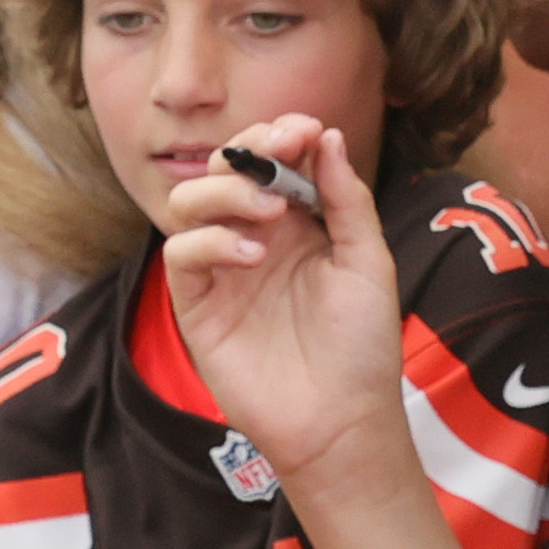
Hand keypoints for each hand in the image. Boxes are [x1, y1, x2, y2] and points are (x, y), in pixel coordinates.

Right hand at [155, 118, 420, 492]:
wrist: (342, 421)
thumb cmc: (361, 346)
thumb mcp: (367, 261)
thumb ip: (346, 199)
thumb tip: (328, 134)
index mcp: (295, 223)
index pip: (270, 161)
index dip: (279, 135)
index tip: (303, 128)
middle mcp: (252, 238)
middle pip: (223, 171)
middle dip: (248, 150)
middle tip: (278, 151)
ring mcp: (220, 271)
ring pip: (189, 202)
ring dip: (226, 191)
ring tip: (269, 210)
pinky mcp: (197, 306)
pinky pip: (181, 254)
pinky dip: (210, 240)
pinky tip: (251, 254)